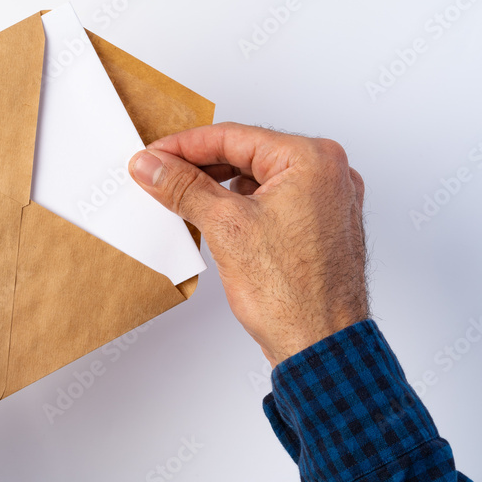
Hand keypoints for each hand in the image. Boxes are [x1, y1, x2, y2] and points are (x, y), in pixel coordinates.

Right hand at [129, 123, 368, 366]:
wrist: (320, 344)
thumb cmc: (292, 294)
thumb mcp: (224, 226)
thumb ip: (183, 187)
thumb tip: (153, 166)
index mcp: (313, 159)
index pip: (233, 137)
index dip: (184, 146)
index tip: (153, 156)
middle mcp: (328, 173)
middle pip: (246, 155)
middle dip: (199, 166)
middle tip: (159, 175)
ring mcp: (327, 201)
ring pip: (258, 179)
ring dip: (217, 187)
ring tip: (180, 198)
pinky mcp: (319, 226)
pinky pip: (272, 201)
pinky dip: (240, 206)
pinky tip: (212, 218)